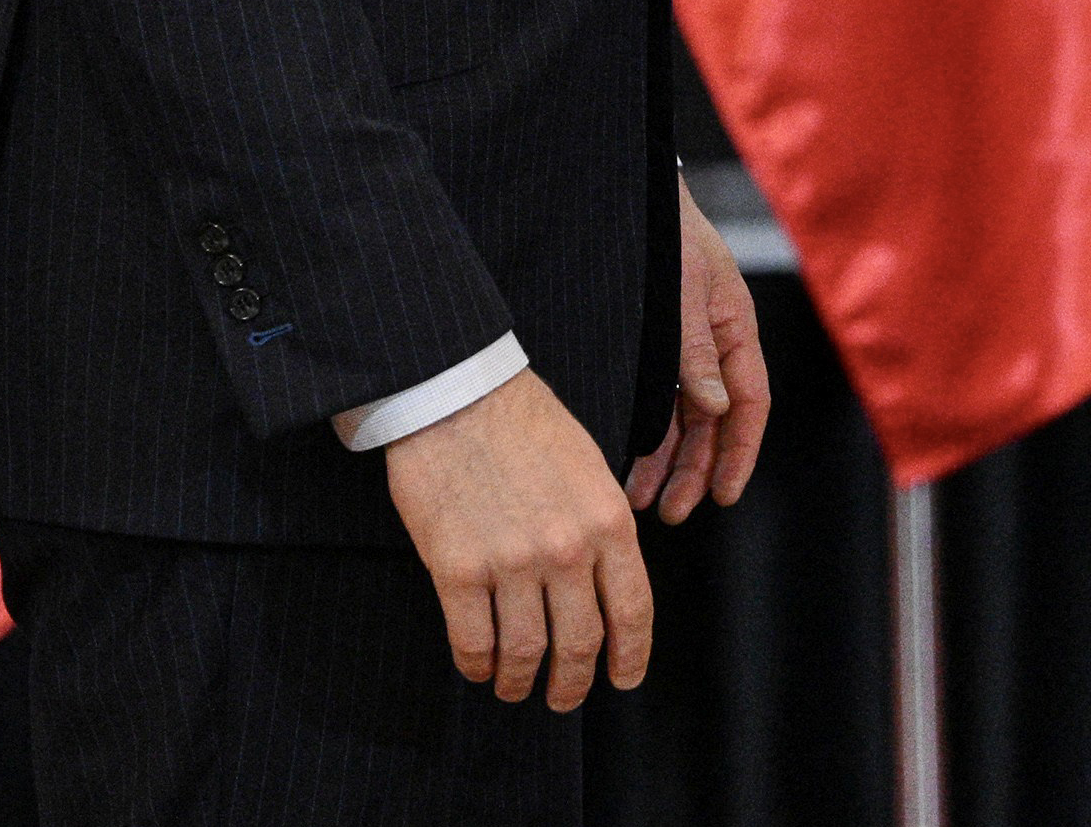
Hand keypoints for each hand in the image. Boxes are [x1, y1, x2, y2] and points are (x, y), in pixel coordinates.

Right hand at [383, 370, 652, 710]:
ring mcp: (512, 562)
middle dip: (574, 683)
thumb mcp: (589, 465)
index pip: (633, 610)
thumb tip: (607, 578)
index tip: (623, 679)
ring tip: (515, 688)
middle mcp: (568, 548)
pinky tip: (479, 666)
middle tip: (564, 697)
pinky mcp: (459, 569)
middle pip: (581, 643)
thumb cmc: (524, 421)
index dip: (630, 657)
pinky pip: (474, 641)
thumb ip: (603, 523)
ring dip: (521, 682)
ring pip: (526, 652)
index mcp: (609, 520)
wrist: (457, 393)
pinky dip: (478, 664)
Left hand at [625, 183, 770, 523]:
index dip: (740, 453)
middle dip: (698, 471)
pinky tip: (630, 461)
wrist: (627, 195)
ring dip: (668, 460)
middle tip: (671, 512)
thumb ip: (696, 350)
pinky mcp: (659, 346)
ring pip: (685, 418)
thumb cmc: (665, 233)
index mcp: (737, 327)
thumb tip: (715, 408)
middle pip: (717, 422)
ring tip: (641, 499)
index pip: (751, 402)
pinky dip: (648, 432)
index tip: (724, 496)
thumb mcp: (681, 291)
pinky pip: (660, 400)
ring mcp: (688, 347)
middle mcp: (716, 343)